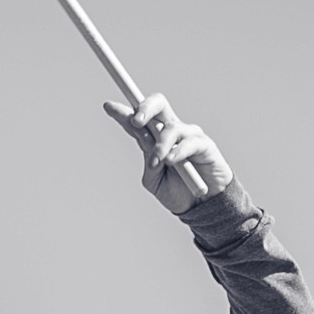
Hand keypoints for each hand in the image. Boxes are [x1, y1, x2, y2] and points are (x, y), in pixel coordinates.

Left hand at [103, 94, 231, 213]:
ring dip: (160, 144)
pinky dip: (178, 151)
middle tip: (136, 121)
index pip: (138, 122)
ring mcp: (189, 136)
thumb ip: (149, 164)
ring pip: (171, 127)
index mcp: (156, 140)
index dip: (123, 112)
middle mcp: (172, 132)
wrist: (202, 208)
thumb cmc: (179, 193)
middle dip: (145, 108)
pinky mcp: (205, 145)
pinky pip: (190, 141)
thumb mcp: (155, 182)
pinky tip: (171, 161)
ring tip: (158, 163)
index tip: (108, 106)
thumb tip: (147, 145)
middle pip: (158, 105)